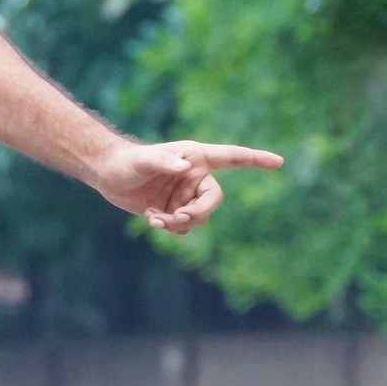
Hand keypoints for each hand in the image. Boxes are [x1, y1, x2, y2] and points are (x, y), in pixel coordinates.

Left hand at [93, 137, 283, 234]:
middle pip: (214, 200)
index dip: (256, 160)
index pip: (232, 158)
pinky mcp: (175, 210)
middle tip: (179, 218)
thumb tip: (185, 169)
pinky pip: (184, 227)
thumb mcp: (143, 160)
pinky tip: (151, 219)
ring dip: (180, 223)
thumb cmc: (126, 161)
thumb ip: (163, 162)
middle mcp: (196, 176)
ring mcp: (186, 194)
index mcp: (196, 157)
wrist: (107, 175)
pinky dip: (170, 227)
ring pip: (199, 218)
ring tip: (156, 219)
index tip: (279, 162)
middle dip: (199, 213)